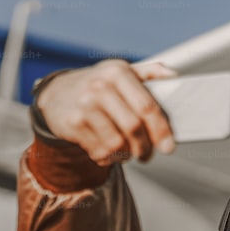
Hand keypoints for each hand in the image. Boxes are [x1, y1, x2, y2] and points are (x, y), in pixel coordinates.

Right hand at [36, 59, 176, 165]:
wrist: (56, 93)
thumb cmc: (97, 85)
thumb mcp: (120, 72)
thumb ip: (148, 72)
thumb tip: (173, 74)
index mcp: (118, 72)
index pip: (147, 106)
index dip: (161, 130)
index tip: (168, 147)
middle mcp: (100, 86)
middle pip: (134, 128)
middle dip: (144, 147)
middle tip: (146, 154)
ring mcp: (85, 105)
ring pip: (117, 143)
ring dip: (126, 154)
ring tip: (126, 152)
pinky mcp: (73, 123)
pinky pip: (100, 150)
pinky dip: (108, 158)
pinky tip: (107, 151)